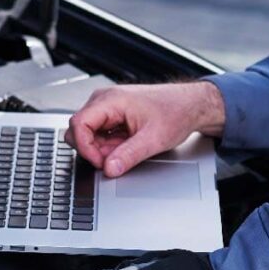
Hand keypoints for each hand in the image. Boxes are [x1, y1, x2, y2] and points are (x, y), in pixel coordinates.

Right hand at [65, 82, 224, 177]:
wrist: (189, 105)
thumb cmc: (175, 111)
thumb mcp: (153, 139)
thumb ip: (128, 155)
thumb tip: (109, 169)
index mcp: (111, 100)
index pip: (78, 124)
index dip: (85, 147)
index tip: (99, 162)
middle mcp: (104, 100)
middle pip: (78, 130)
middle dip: (92, 150)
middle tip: (114, 159)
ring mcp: (106, 107)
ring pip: (87, 134)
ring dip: (101, 149)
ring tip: (125, 149)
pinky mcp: (111, 116)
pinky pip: (98, 134)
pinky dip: (108, 146)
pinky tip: (125, 145)